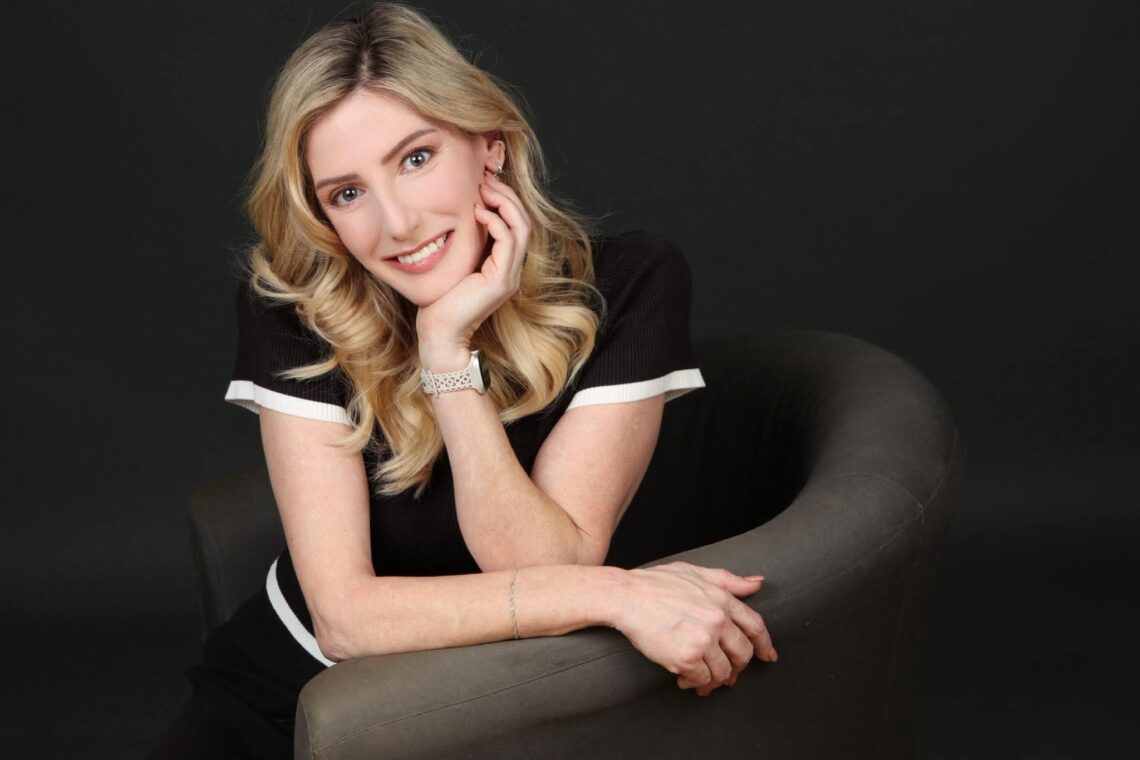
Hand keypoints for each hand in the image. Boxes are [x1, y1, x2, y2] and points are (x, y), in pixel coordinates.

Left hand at [416, 172, 530, 369]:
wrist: (440, 334)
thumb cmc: (440, 302)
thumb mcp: (455, 264)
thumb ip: (465, 243)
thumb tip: (461, 213)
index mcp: (502, 266)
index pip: (515, 225)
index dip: (504, 200)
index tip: (484, 182)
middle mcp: (511, 270)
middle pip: (524, 222)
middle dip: (507, 195)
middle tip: (487, 178)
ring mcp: (509, 276)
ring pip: (522, 228)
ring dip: (505, 203)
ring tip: (485, 188)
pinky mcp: (501, 280)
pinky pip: (508, 241)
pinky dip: (496, 221)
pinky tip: (479, 212)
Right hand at [612, 562, 775, 696]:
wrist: (625, 596)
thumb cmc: (655, 583)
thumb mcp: (694, 572)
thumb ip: (727, 580)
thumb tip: (757, 583)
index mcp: (721, 598)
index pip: (755, 626)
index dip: (765, 644)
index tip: (768, 656)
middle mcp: (716, 620)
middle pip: (743, 653)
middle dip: (737, 666)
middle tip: (727, 673)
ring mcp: (702, 640)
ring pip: (723, 671)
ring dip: (714, 679)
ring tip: (701, 679)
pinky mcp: (685, 658)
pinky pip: (702, 679)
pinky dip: (695, 683)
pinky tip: (684, 679)